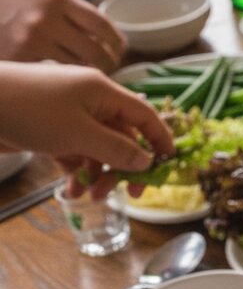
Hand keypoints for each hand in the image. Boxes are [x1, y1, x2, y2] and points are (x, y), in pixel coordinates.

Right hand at [0, 0, 125, 71]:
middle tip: (109, 69)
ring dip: (87, 75)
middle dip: (108, 64)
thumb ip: (73, 11)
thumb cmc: (10, 0)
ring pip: (76, 68)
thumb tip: (108, 34)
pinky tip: (62, 80)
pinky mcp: (16, 59)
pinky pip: (51, 75)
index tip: (121, 50)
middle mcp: (46, 19)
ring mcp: (29, 40)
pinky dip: (61, 79)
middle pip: (96, 52)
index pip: (104, 25)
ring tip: (87, 76)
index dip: (118, 42)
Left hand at [0, 63, 173, 198]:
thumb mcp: (79, 134)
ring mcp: (68, 117)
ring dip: (99, 173)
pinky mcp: (49, 131)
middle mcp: (90, 102)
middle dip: (125, 166)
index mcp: (103, 93)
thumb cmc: (29, 111)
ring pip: (98, 148)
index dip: (160, 139)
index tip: (167, 165)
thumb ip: (116, 149)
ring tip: (91, 196)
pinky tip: (71, 190)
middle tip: (127, 194)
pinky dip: (76, 172)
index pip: (145, 115)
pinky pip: (74, 153)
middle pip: (122, 136)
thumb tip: (146, 161)